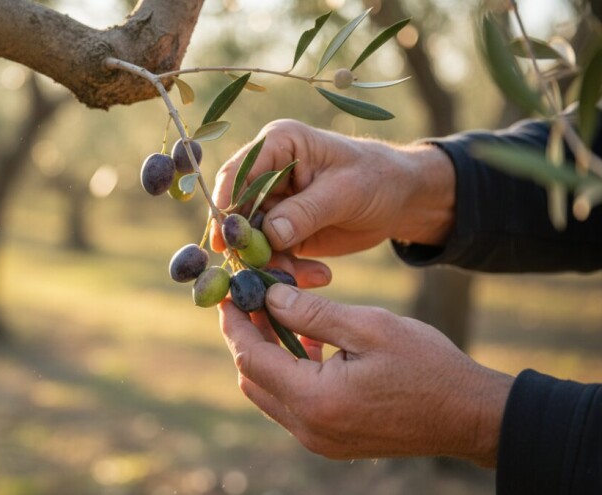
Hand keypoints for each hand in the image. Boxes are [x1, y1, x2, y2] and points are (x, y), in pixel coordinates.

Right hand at [211, 119, 455, 256]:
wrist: (400, 199)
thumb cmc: (376, 178)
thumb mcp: (345, 192)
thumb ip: (306, 211)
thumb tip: (268, 234)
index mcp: (277, 145)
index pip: (238, 173)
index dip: (225, 204)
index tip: (222, 237)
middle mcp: (266, 173)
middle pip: (237, 211)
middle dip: (247, 244)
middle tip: (260, 270)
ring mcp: (272, 205)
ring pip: (251, 240)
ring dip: (271, 263)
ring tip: (307, 276)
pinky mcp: (281, 232)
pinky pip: (272, 256)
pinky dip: (289, 270)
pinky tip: (320, 275)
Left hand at [217, 284, 513, 466]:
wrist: (469, 416)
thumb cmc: (427, 366)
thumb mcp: (369, 327)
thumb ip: (312, 313)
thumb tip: (269, 296)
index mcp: (315, 400)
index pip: (251, 359)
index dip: (234, 324)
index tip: (227, 295)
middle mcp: (309, 428)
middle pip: (252, 379)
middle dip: (246, 338)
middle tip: (251, 301)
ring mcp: (319, 441)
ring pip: (269, 394)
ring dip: (267, 356)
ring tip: (280, 315)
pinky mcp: (332, 443)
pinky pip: (292, 406)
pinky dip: (288, 375)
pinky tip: (308, 344)